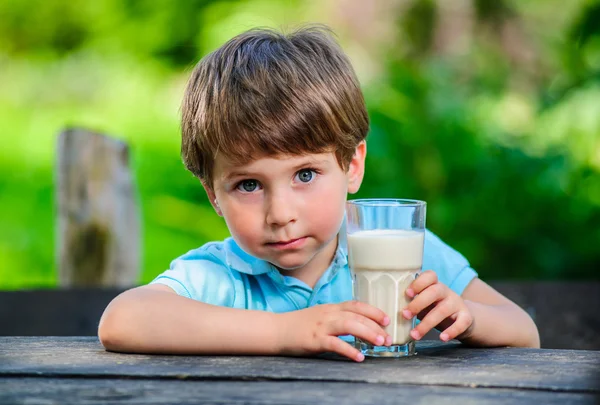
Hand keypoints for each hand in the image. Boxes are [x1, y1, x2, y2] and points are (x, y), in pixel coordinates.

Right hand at [276, 301, 391, 361]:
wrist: (277, 330)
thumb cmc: (299, 325)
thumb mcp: (320, 315)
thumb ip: (337, 318)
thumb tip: (358, 325)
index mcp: (331, 308)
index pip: (356, 305)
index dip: (373, 311)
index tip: (386, 319)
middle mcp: (328, 314)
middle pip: (357, 315)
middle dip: (375, 325)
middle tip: (388, 337)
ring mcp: (321, 326)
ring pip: (349, 325)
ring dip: (368, 333)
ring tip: (381, 343)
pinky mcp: (314, 339)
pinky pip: (335, 344)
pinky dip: (349, 350)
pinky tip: (359, 357)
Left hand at [402, 270, 473, 341]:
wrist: (462, 318)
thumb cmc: (435, 309)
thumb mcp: (424, 303)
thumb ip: (412, 303)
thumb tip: (390, 309)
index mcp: (434, 285)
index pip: (430, 276)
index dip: (418, 283)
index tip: (407, 293)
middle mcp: (446, 292)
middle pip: (434, 291)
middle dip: (418, 303)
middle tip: (404, 315)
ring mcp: (457, 303)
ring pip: (443, 310)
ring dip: (427, 324)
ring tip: (415, 334)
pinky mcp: (466, 317)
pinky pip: (461, 322)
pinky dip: (452, 331)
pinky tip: (442, 338)